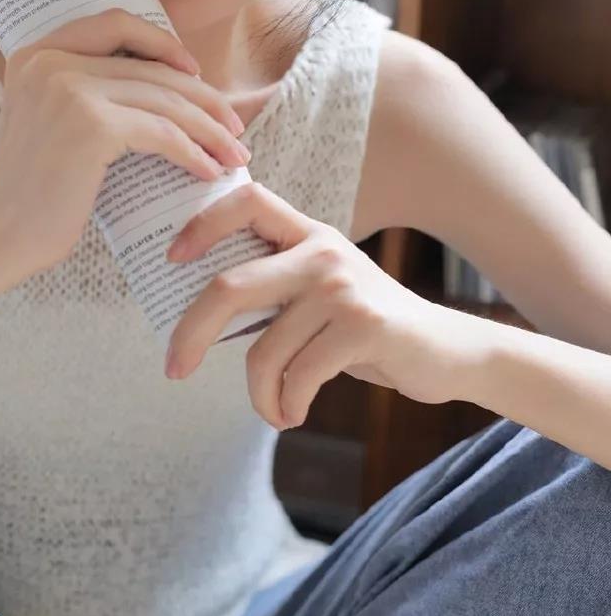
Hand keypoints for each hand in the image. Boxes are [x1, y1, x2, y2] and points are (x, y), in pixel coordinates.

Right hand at [0, 8, 250, 276]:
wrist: (1, 233)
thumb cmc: (35, 189)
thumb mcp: (51, 119)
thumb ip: (89, 90)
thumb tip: (167, 85)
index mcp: (37, 51)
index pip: (115, 24)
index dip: (163, 42)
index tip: (196, 73)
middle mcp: (51, 60)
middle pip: (151, 68)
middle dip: (203, 98)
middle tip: (234, 127)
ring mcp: (70, 89)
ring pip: (164, 100)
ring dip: (209, 129)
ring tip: (234, 154)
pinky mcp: (92, 126)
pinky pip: (162, 133)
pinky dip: (194, 153)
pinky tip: (210, 172)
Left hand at [164, 182, 487, 428]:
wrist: (444, 351)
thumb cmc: (363, 328)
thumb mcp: (319, 291)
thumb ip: (273, 286)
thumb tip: (195, 314)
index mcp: (307, 234)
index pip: (245, 201)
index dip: (201, 223)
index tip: (171, 259)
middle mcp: (323, 250)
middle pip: (230, 286)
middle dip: (190, 333)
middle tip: (174, 368)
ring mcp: (343, 287)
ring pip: (263, 350)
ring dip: (259, 395)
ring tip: (272, 409)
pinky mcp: (363, 326)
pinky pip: (297, 376)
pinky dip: (286, 406)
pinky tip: (294, 414)